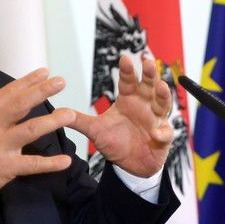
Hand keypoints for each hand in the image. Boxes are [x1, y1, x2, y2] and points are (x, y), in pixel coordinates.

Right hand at [0, 68, 73, 204]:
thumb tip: (13, 108)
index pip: (8, 93)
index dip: (27, 81)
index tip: (44, 72)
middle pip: (20, 105)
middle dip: (41, 91)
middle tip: (60, 82)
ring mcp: (1, 147)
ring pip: (30, 130)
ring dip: (51, 121)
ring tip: (70, 114)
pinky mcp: (6, 167)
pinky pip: (32, 164)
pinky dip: (50, 163)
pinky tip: (65, 161)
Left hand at [67, 54, 172, 176]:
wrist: (130, 165)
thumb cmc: (115, 142)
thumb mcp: (96, 131)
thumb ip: (80, 121)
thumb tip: (58, 112)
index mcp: (128, 99)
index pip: (128, 81)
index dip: (127, 70)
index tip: (125, 58)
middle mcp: (144, 105)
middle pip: (149, 85)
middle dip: (149, 74)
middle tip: (147, 62)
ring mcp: (155, 119)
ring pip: (162, 103)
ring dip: (163, 95)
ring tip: (162, 87)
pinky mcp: (163, 136)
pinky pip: (165, 132)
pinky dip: (162, 132)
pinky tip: (156, 133)